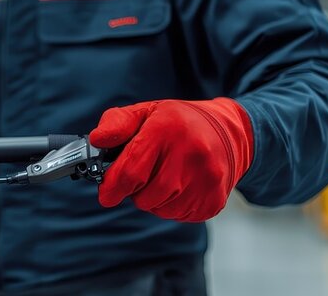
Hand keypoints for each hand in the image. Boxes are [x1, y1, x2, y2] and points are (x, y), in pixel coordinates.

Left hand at [88, 98, 252, 221]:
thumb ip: (117, 124)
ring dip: (153, 199)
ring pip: (160, 208)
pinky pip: (178, 215)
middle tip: (141, 177)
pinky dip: (171, 206)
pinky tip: (180, 186)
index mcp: (168, 129)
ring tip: (164, 177)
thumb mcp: (146, 112)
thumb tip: (97, 140)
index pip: (131, 172)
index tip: (106, 193)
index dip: (112, 187)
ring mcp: (206, 179)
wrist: (230, 133)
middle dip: (135, 191)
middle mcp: (191, 154)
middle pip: (145, 195)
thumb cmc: (180, 124)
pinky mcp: (214, 200)